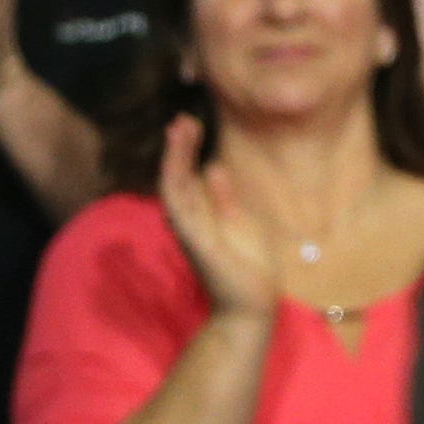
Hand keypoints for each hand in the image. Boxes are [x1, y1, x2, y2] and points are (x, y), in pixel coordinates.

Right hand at [156, 113, 283, 318]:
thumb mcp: (240, 221)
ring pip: (173, 188)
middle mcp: (190, 220)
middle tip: (182, 118)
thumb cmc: (247, 266)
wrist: (250, 306)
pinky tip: (177, 166)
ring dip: (174, 159)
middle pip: (177, 176)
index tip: (191, 124)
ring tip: (178, 130)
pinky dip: (177, 186)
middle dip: (178, 147)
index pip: (188, 175)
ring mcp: (190, 231)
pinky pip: (180, 211)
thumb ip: (223, 197)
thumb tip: (214, 167)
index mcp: (202, 213)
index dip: (186, 150)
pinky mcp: (196, 242)